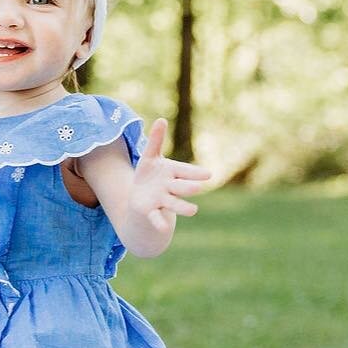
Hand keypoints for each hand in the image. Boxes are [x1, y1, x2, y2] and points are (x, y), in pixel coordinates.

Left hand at [127, 118, 210, 234]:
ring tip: (194, 211)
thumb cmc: (149, 174)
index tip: (208, 174)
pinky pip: (156, 218)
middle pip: (182, 187)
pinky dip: (160, 223)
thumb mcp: (150, 156)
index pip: (186, 171)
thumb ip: (155, 140)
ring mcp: (162, 201)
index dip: (196, 173)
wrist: (139, 197)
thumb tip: (161, 120)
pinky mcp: (151, 211)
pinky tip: (163, 228)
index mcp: (172, 172)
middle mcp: (170, 188)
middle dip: (190, 187)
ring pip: (174, 204)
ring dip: (183, 208)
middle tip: (199, 188)